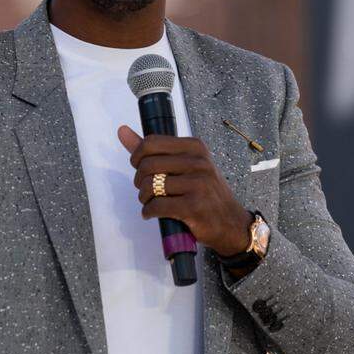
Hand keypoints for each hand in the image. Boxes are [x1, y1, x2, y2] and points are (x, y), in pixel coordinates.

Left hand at [118, 125, 252, 256]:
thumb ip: (152, 149)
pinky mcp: (194, 206)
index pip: (151, 143)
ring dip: (144, 198)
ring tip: (150, 202)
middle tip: (145, 191)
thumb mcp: (183, 165)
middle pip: (148, 164)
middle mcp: (199, 162)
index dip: (137, 157)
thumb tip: (122, 130)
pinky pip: (157, 206)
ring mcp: (198, 184)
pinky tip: (152, 213)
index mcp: (195, 147)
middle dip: (139, 181)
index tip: (140, 169)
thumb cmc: (203, 192)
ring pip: (151, 186)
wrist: (230, 223)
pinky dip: (148, 212)